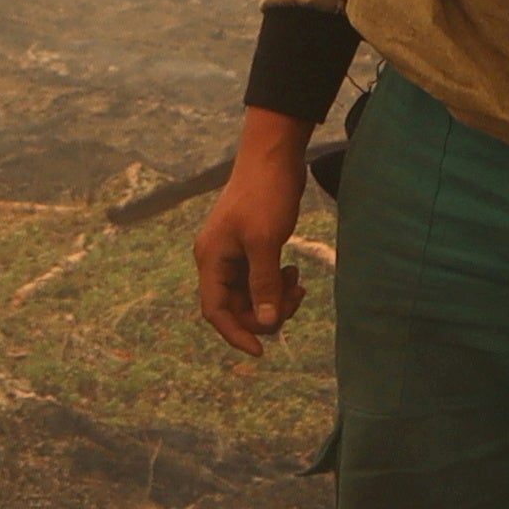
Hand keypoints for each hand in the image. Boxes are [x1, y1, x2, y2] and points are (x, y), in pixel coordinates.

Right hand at [191, 108, 314, 358]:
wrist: (274, 157)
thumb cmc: (265, 193)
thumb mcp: (265, 242)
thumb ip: (264, 284)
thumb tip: (266, 323)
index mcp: (211, 259)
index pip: (215, 311)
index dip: (236, 334)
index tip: (261, 351)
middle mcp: (217, 260)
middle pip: (237, 307)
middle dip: (266, 311)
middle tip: (295, 298)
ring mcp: (234, 255)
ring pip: (252, 295)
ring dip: (275, 298)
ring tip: (298, 283)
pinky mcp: (251, 248)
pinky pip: (261, 280)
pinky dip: (278, 284)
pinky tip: (294, 273)